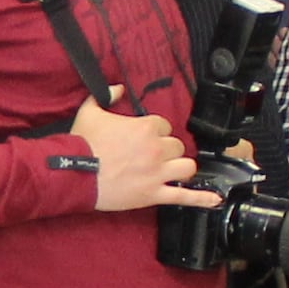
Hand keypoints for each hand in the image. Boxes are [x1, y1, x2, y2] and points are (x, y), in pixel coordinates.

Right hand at [71, 96, 208, 213]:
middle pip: (177, 146)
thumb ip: (106, 95)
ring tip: (171, 170)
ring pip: (186, 168)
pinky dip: (201, 198)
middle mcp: (157, 149)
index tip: (144, 138)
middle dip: (167, 150)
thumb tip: (118, 88)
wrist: (73, 173)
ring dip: (180, 168)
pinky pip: (184, 196)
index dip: (155, 132)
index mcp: (146, 127)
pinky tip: (214, 199)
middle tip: (152, 156)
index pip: (164, 126)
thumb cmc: (82, 144)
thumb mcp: (90, 111)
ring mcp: (158, 173)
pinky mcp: (154, 194)